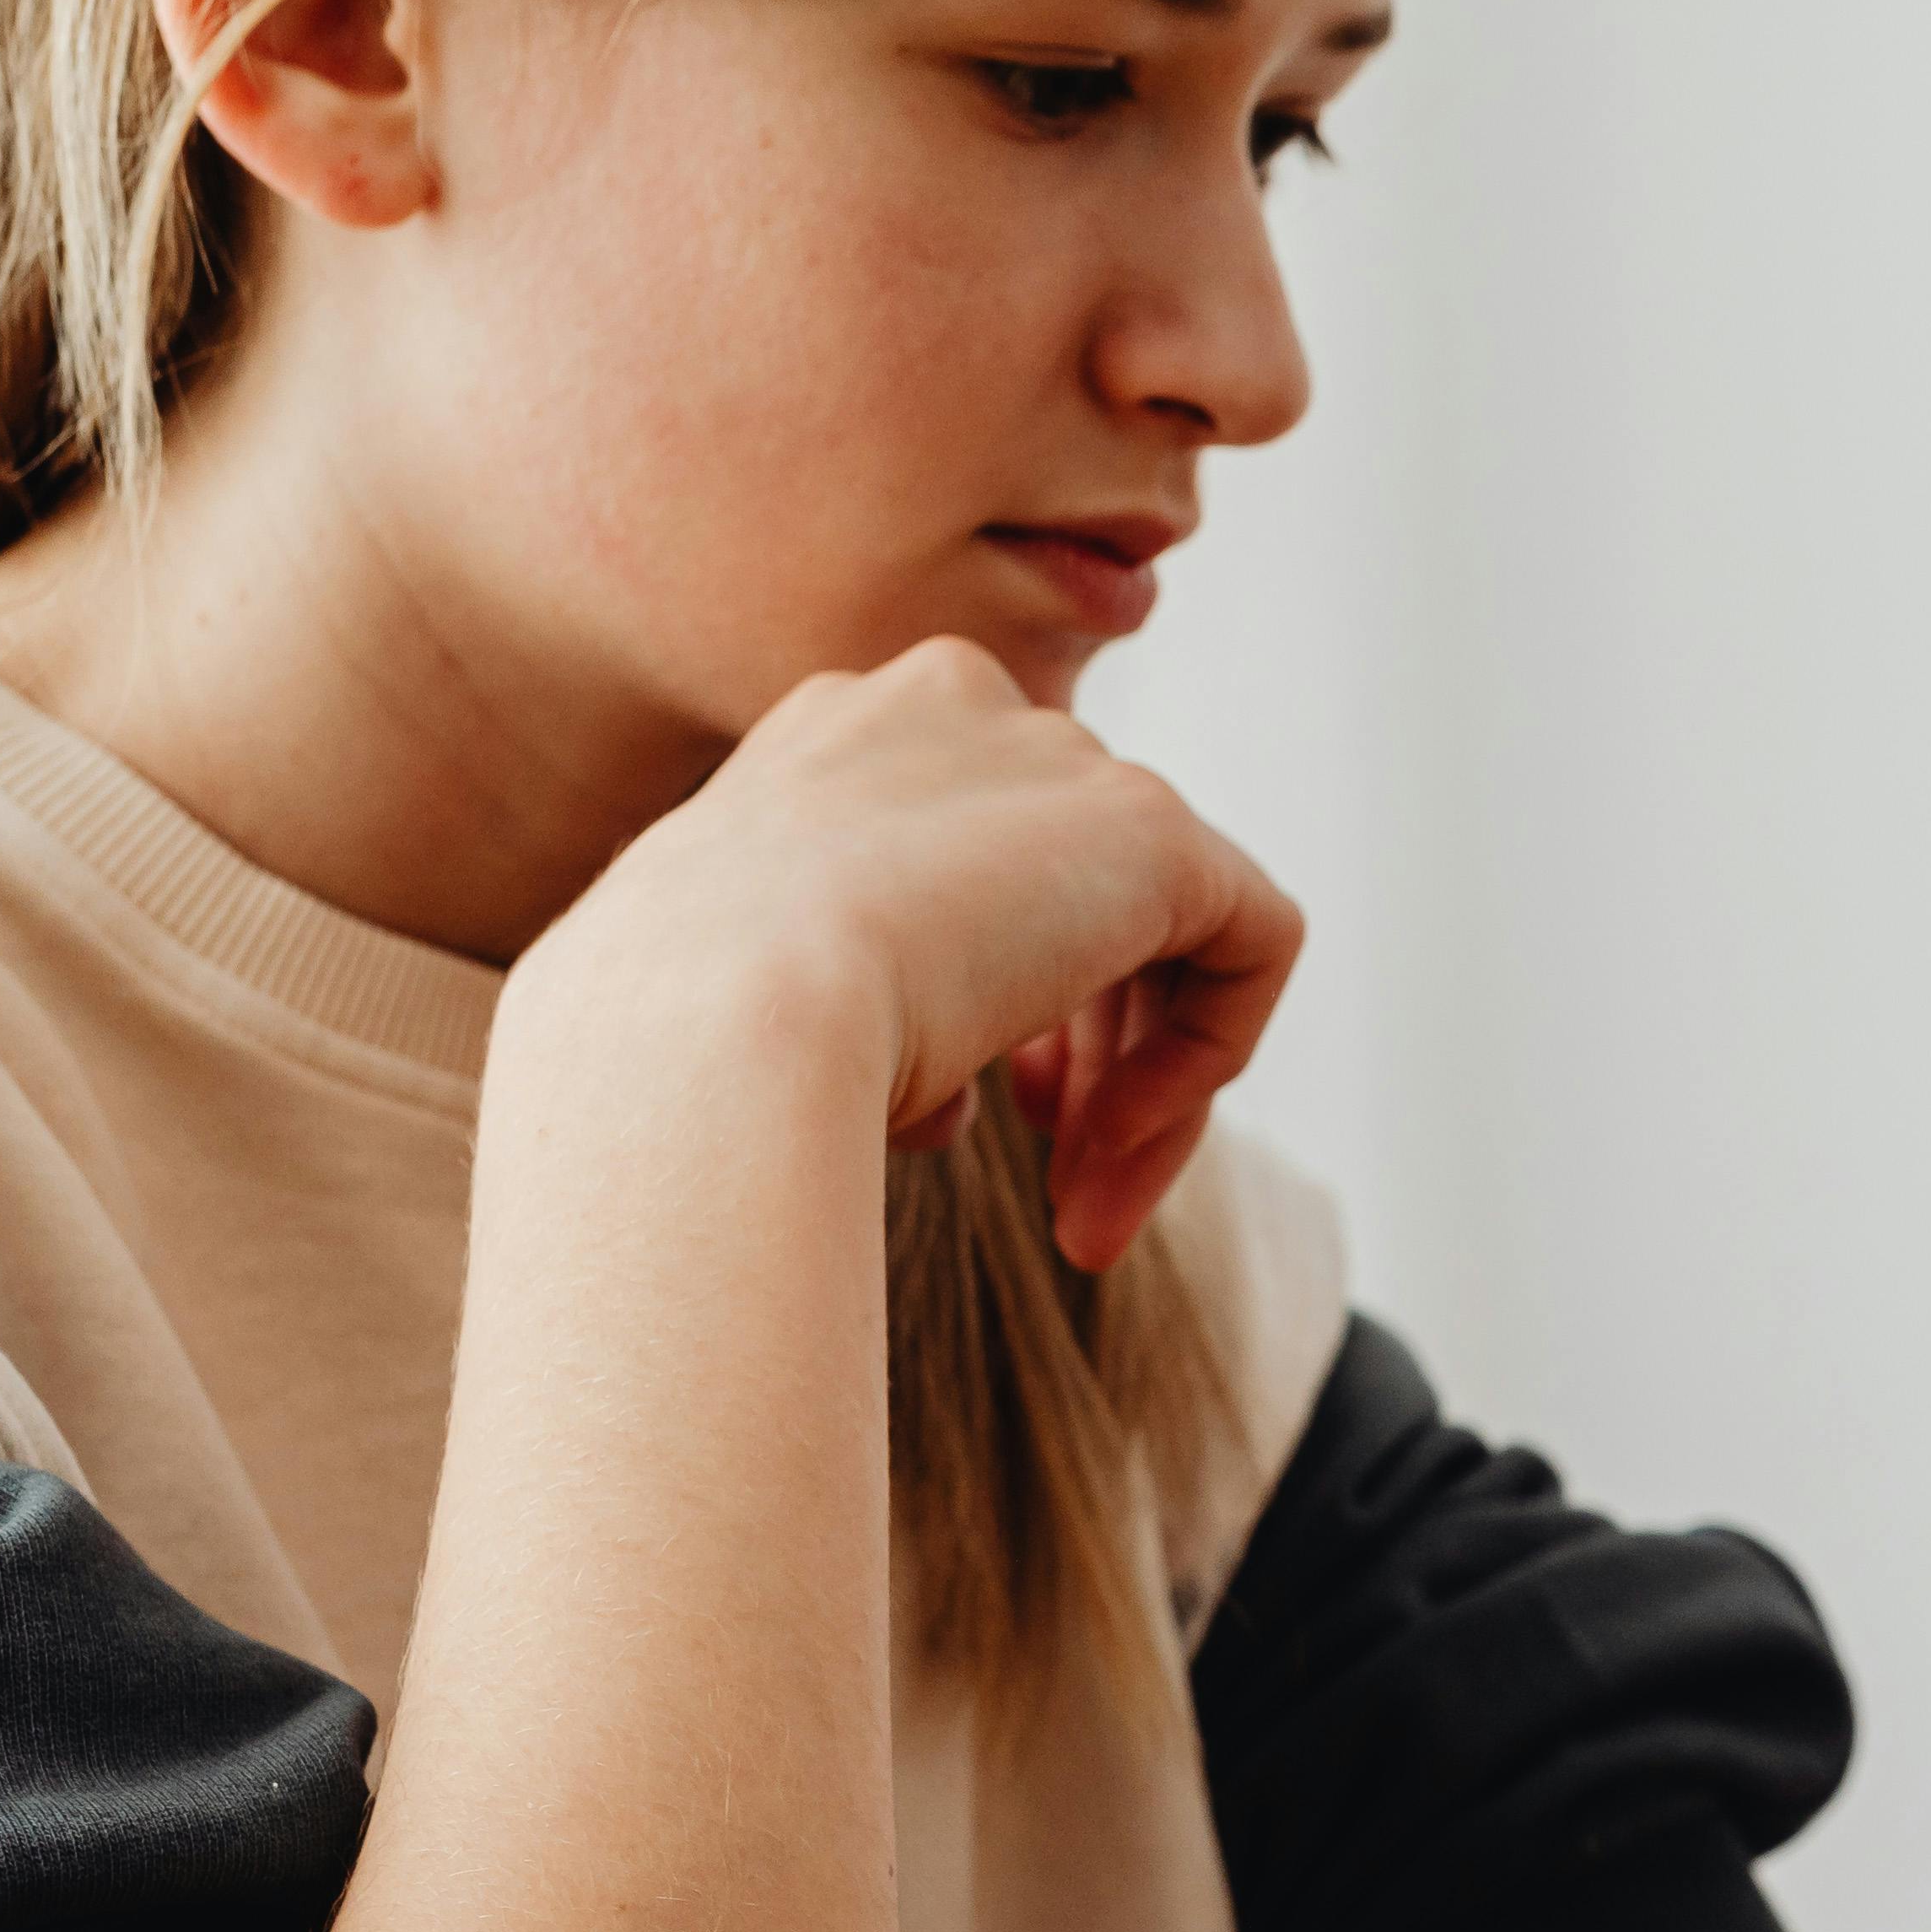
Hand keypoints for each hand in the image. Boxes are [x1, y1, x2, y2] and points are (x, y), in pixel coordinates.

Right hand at [535, 639, 1302, 1267]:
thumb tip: (942, 1092)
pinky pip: (1249, 942)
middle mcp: (948, 712)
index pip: (970, 858)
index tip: (963, 1116)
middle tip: (1054, 1190)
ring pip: (1165, 933)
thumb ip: (872, 1009)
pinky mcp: (1150, 826)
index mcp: (838, 738)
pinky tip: (1118, 1145)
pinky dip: (1207, 1057)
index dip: (996, 999)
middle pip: (1077, 891)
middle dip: (1080, 1056)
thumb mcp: (765, 1010)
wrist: (708, 1019)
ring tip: (1079, 1219)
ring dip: (1138, 1092)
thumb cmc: (681, 1044)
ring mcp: (1052, 757)